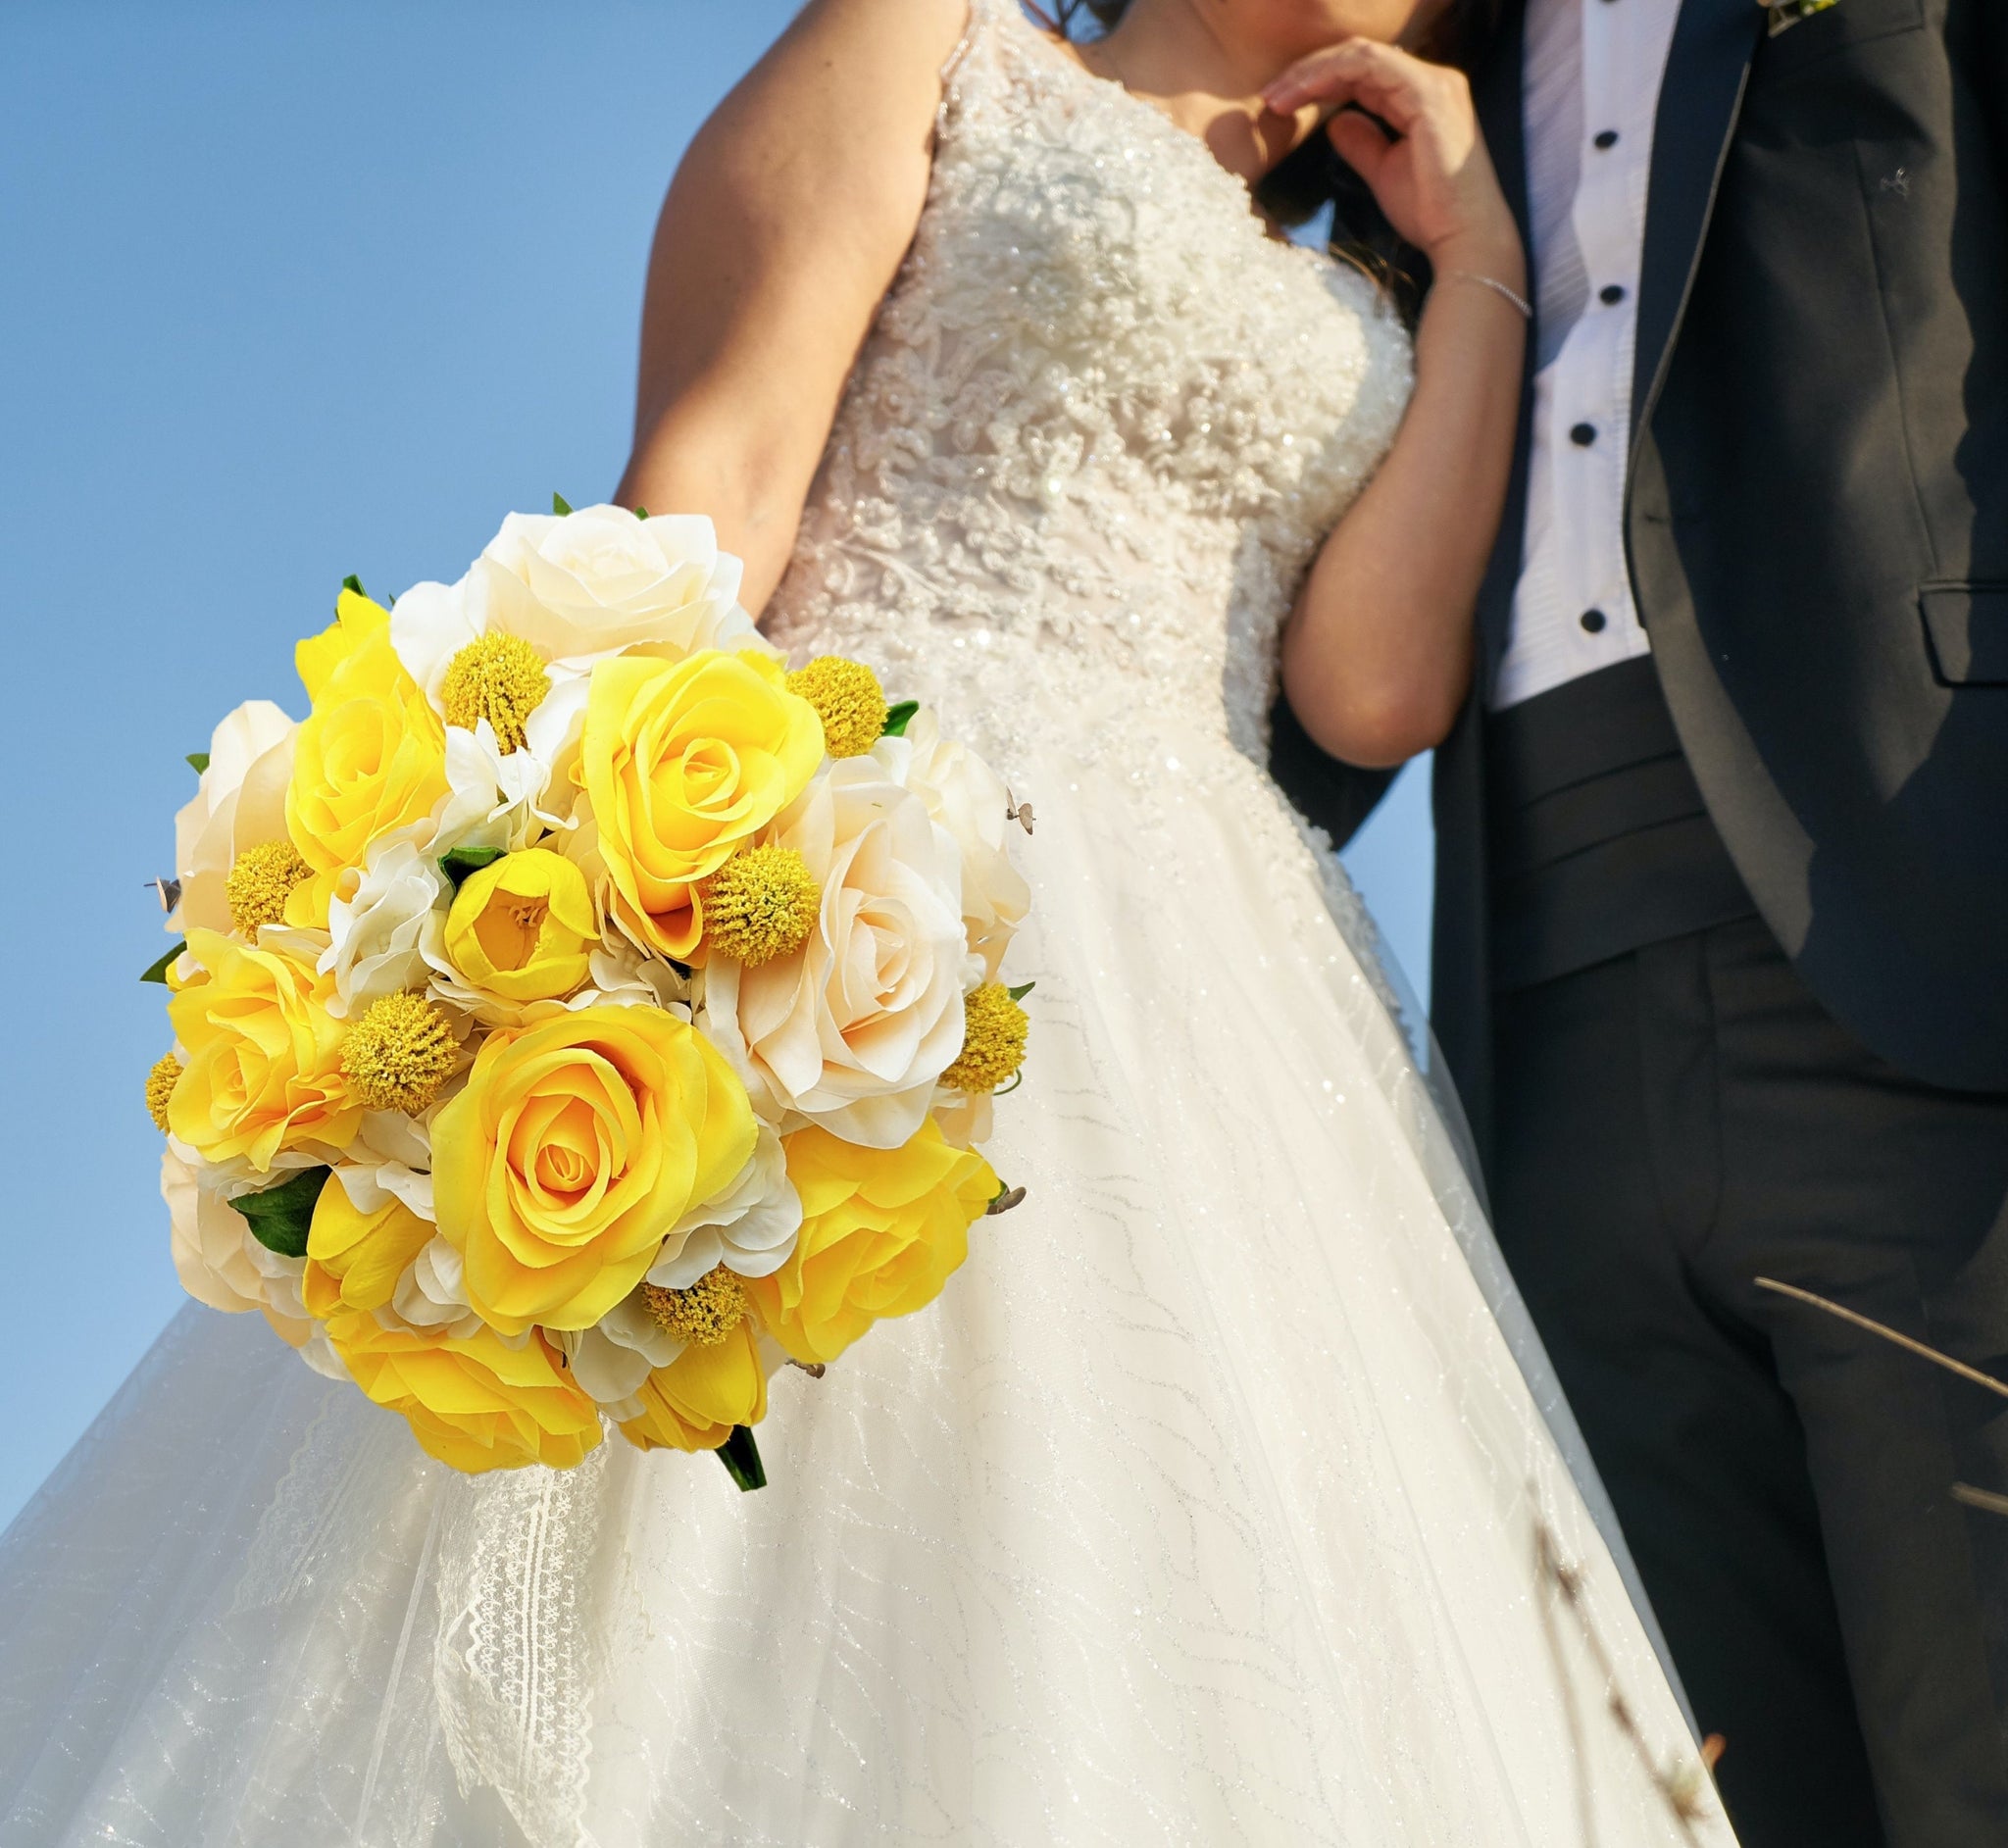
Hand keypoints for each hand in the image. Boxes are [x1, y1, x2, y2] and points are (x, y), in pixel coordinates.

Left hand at [1262, 41, 1521, 280]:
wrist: (1464, 238)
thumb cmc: (1430, 213)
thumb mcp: (1383, 172)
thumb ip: (1361, 143)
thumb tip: (1336, 123)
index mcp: (1422, 95)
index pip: (1363, 72)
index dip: (1318, 82)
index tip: (1279, 105)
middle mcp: (1432, 80)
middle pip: (1358, 57)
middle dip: (1308, 72)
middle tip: (1269, 97)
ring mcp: (1433, 82)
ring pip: (1360, 55)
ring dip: (1312, 72)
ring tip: (1277, 98)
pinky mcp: (1427, 93)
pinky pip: (1370, 66)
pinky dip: (1331, 74)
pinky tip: (1302, 93)